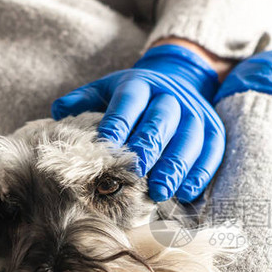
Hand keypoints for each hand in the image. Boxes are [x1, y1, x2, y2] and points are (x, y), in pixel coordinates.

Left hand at [52, 44, 223, 202]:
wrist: (179, 79)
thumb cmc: (134, 97)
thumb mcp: (107, 90)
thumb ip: (83, 101)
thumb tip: (57, 113)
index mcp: (140, 85)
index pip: (129, 102)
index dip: (119, 123)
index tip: (107, 147)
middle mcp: (171, 96)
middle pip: (162, 120)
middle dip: (150, 147)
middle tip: (137, 173)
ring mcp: (196, 113)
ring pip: (190, 138)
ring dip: (176, 166)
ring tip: (160, 191)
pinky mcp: (214, 129)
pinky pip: (212, 151)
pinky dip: (200, 173)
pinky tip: (186, 193)